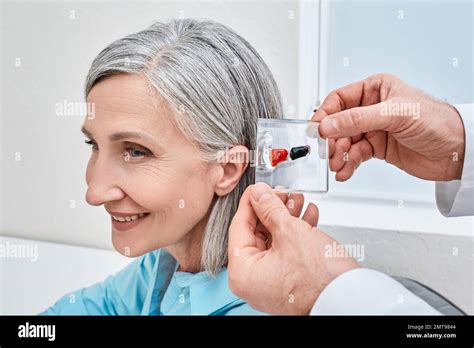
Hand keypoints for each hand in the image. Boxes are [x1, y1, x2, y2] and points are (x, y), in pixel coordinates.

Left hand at [228, 182, 358, 314]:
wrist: (348, 301)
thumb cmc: (319, 280)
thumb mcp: (290, 232)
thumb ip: (269, 208)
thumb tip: (258, 194)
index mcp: (242, 273)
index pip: (239, 226)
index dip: (250, 202)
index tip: (257, 189)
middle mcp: (252, 282)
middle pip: (256, 233)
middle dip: (273, 209)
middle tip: (282, 194)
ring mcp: (270, 283)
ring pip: (273, 240)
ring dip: (287, 218)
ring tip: (298, 201)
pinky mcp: (287, 282)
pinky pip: (285, 252)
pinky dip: (295, 233)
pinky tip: (307, 216)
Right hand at [311, 73, 464, 181]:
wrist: (457, 150)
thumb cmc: (437, 121)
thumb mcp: (394, 115)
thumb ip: (357, 119)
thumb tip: (327, 124)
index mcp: (376, 89)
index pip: (340, 99)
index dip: (326, 114)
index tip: (317, 130)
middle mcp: (372, 108)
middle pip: (339, 123)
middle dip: (332, 140)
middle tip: (329, 154)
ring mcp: (374, 129)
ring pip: (345, 141)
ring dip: (338, 155)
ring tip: (338, 165)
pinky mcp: (377, 148)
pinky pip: (355, 155)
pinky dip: (348, 164)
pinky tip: (346, 171)